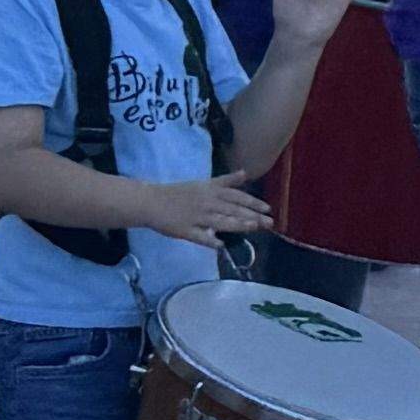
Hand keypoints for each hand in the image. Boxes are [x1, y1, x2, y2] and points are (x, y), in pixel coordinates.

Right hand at [156, 177, 285, 241]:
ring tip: (252, 227)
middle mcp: (205, 203)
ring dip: (236, 224)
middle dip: (252, 216)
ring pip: (218, 221)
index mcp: (210, 191)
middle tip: (269, 223)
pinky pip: (198, 236)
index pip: (235, 196)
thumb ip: (225, 181)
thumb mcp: (203, 183)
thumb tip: (245, 173)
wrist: (150, 201)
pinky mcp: (184, 230)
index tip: (268, 209)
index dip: (252, 202)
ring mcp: (195, 217)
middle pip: (231, 209)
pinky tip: (220, 245)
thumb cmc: (179, 193)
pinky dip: (208, 240)